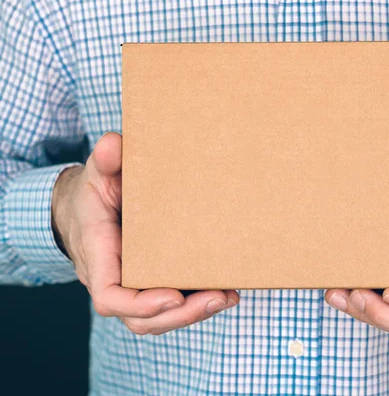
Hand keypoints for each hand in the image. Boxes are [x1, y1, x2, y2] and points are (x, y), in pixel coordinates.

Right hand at [52, 132, 238, 334]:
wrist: (87, 210)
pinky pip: (171, 305)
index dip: (139, 304)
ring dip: (194, 313)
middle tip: (217, 297)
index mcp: (99, 255)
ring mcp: (133, 285)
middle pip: (141, 318)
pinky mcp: (151, 282)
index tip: (173, 297)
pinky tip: (225, 291)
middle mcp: (115, 278)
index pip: (109, 296)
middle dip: (180, 315)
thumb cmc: (94, 193)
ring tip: (228, 297)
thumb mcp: (96, 173)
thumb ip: (104, 160)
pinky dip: (196, 304)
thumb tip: (113, 144)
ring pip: (159, 318)